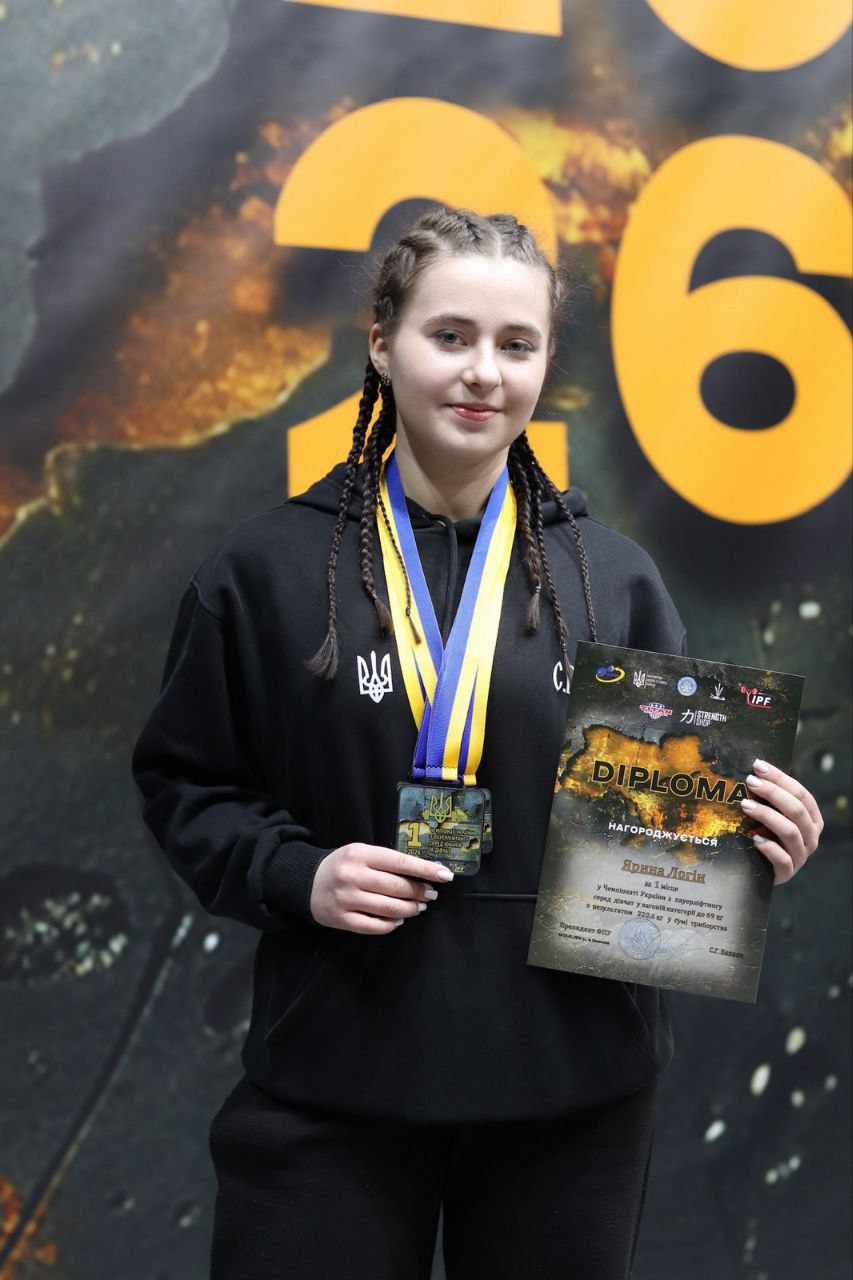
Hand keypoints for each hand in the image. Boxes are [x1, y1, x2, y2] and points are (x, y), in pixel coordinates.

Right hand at [310, 843, 453, 933]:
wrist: (306, 881)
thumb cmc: (343, 865)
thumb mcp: (362, 853)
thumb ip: (388, 862)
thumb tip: (424, 876)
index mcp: (361, 854)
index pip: (400, 862)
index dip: (425, 870)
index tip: (446, 875)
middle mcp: (352, 876)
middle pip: (397, 887)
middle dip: (420, 892)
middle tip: (431, 895)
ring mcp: (346, 899)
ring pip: (389, 909)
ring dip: (410, 910)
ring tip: (418, 908)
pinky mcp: (341, 919)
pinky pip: (375, 926)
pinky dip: (392, 925)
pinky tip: (398, 920)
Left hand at [742, 759, 823, 883]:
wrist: (764, 869)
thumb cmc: (769, 835)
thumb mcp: (775, 815)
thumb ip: (771, 799)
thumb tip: (752, 770)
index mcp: (812, 819)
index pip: (802, 794)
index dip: (781, 779)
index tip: (758, 766)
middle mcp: (811, 837)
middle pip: (797, 810)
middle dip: (773, 793)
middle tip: (751, 781)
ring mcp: (800, 856)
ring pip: (790, 832)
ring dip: (767, 815)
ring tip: (745, 805)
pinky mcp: (787, 872)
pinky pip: (782, 860)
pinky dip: (769, 848)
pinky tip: (755, 839)